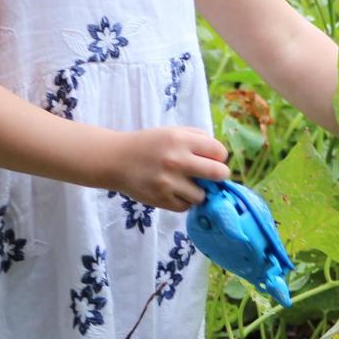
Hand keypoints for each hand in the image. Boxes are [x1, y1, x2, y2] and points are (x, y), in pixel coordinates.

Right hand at [109, 126, 229, 211]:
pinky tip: (172, 191)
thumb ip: (198, 138)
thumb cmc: (148, 145)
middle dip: (218, 176)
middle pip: (219, 174)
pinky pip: (186, 206)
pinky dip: (183, 201)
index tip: (212, 159)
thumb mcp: (172, 132)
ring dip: (197, 191)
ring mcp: (169, 182)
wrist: (116, 160)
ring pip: (203, 195)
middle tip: (209, 176)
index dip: (219, 157)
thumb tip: (222, 157)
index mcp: (181, 140)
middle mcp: (176, 160)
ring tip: (184, 184)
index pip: (219, 152)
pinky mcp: (161, 199)